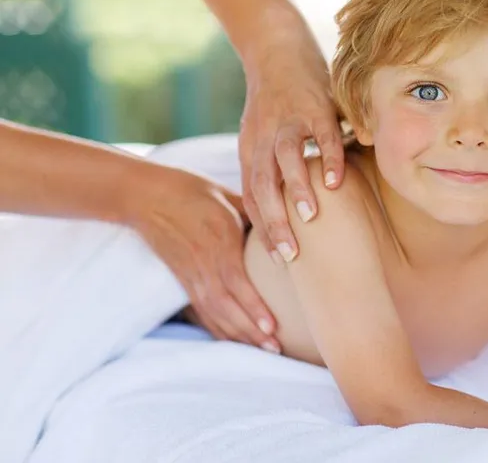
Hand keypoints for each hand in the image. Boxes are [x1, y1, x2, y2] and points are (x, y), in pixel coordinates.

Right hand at [130, 164, 280, 352]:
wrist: (147, 197)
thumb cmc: (195, 192)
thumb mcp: (230, 198)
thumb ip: (257, 219)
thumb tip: (287, 239)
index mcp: (217, 240)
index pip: (236, 280)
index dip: (253, 306)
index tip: (273, 326)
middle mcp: (202, 263)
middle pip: (226, 305)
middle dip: (250, 329)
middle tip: (276, 346)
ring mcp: (190, 275)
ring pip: (214, 313)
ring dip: (238, 334)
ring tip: (264, 348)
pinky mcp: (183, 281)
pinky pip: (201, 311)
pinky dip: (219, 329)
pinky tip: (236, 340)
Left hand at [239, 16, 344, 262]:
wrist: (276, 50)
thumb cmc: (275, 101)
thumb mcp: (263, 138)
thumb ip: (271, 171)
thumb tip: (284, 211)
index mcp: (251, 152)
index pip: (252, 198)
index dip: (263, 229)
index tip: (277, 261)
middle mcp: (263, 140)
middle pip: (263, 187)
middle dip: (275, 223)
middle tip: (291, 255)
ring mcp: (288, 121)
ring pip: (286, 161)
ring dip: (296, 189)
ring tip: (310, 218)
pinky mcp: (313, 105)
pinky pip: (320, 136)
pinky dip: (327, 158)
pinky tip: (337, 182)